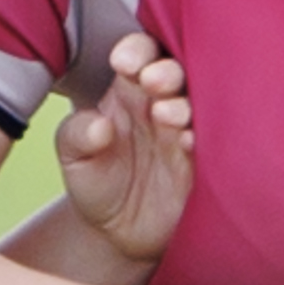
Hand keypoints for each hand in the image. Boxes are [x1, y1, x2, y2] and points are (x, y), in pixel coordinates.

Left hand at [54, 32, 194, 264]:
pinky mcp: (201, 164)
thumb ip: (76, 135)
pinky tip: (188, 141)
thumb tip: (97, 125)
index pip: (139, 54)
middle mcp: (161, 103)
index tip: (123, 62)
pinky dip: (202, 139)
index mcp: (130, 89)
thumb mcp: (74, 157)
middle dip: (166, 71)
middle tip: (152, 80)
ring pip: (196, 105)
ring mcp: (184, 132)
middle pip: (174, 72)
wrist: (119, 233)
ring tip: (166, 114)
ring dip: (184, 104)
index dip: (136, 51)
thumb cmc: (96, 181)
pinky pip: (209, 145)